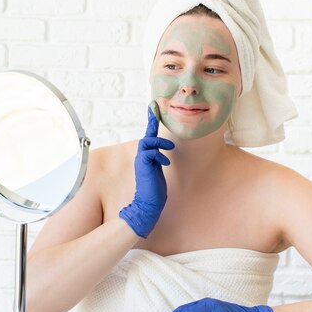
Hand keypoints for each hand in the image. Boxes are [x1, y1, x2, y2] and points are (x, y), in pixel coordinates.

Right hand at [119, 102, 174, 237]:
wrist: (148, 204)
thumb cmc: (155, 189)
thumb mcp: (158, 170)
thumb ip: (159, 159)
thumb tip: (165, 152)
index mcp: (147, 157)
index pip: (149, 136)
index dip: (150, 121)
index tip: (153, 107)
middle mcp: (142, 157)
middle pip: (146, 136)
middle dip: (151, 122)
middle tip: (155, 108)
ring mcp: (141, 162)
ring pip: (146, 142)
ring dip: (159, 142)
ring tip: (170, 147)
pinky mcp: (143, 167)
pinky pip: (150, 154)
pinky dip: (159, 156)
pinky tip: (166, 163)